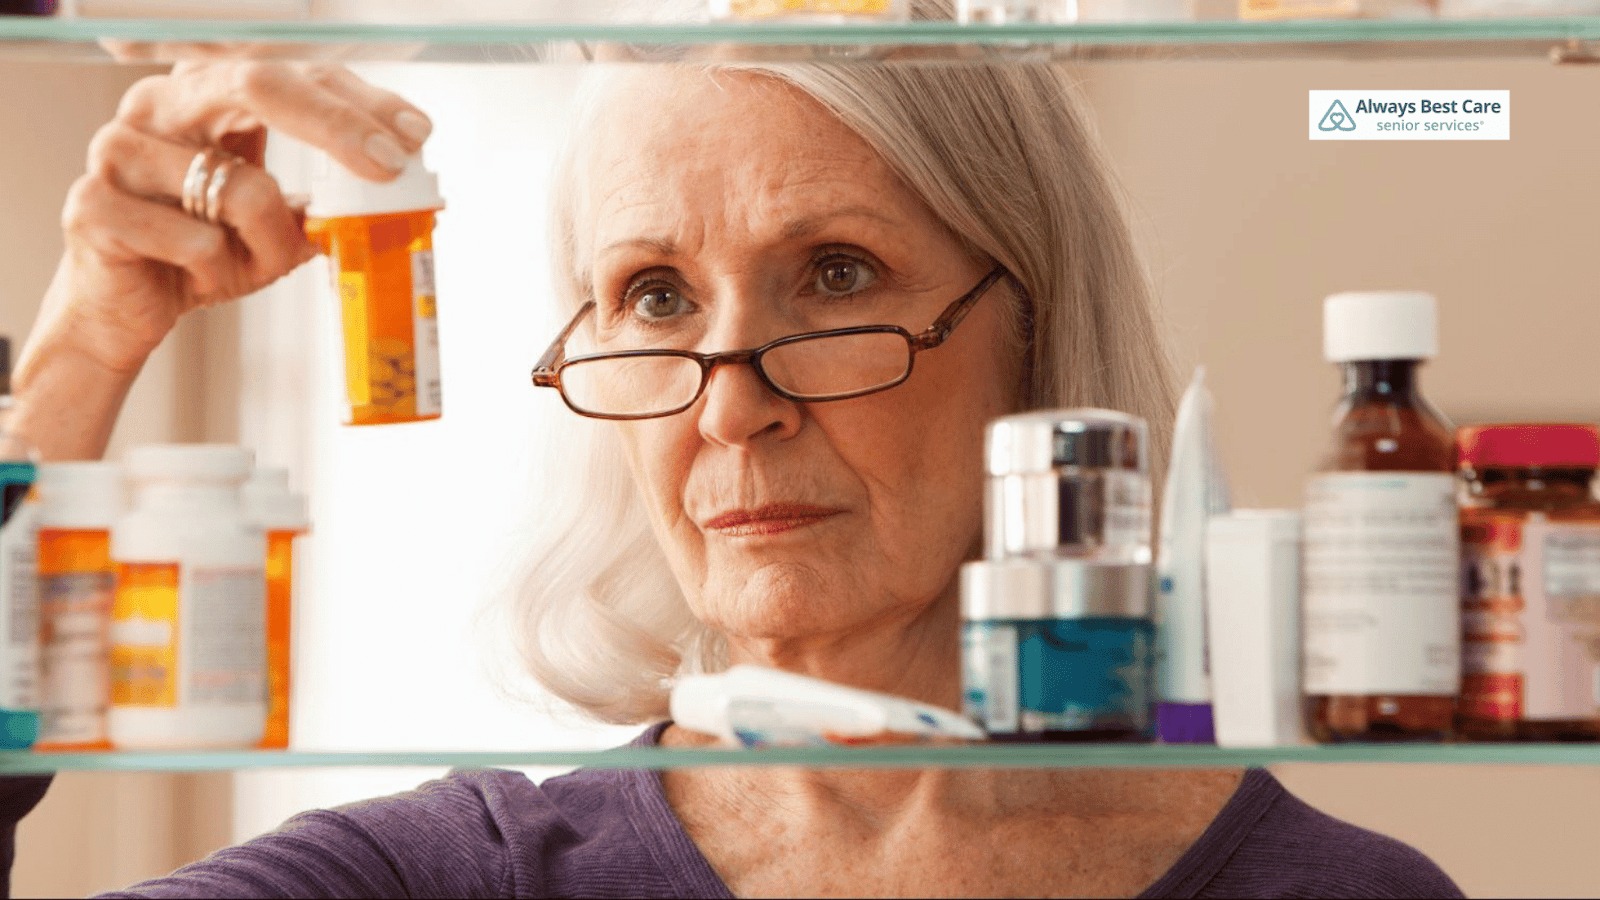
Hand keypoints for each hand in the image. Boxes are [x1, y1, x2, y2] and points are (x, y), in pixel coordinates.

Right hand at [46, 58, 431, 375]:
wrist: (123, 310)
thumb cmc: (197, 257)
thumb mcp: (276, 228)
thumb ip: (325, 205)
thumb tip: (401, 194)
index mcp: (203, 96)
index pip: (292, 74)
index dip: (357, 101)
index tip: (413, 133)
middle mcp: (158, 106)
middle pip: (257, 84)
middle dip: (336, 125)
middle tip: (388, 166)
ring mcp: (118, 149)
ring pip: (241, 189)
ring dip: (267, 245)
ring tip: (241, 264)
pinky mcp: (94, 204)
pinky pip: (196, 241)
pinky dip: (216, 273)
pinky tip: (193, 276)